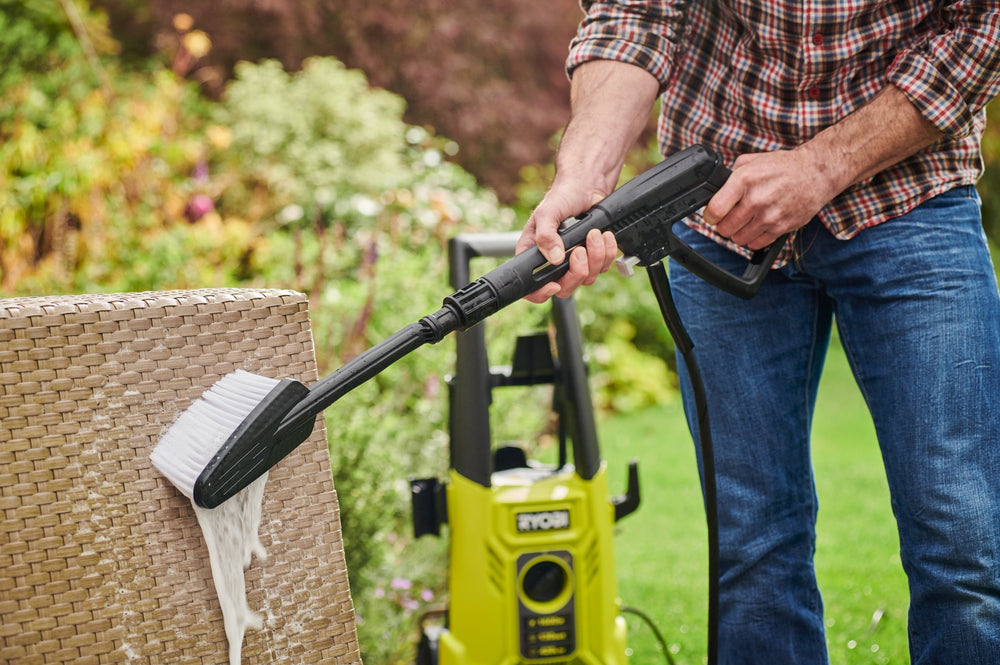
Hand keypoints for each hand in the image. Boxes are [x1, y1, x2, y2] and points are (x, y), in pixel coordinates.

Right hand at [515, 179, 618, 302]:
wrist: (586, 185)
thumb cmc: (562, 196)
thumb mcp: (547, 212)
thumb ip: (545, 235)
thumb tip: (553, 258)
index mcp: (534, 254)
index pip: (531, 287)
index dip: (541, 293)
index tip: (555, 284)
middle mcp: (552, 262)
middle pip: (564, 288)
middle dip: (577, 272)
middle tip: (579, 250)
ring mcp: (574, 262)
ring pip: (586, 278)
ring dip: (595, 257)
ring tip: (594, 235)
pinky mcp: (593, 257)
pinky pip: (603, 267)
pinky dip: (608, 252)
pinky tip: (604, 236)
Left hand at [703, 148, 841, 249]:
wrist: (817, 172)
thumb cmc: (784, 166)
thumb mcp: (753, 161)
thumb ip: (731, 174)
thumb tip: (716, 190)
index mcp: (744, 180)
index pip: (715, 210)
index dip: (709, 216)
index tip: (712, 215)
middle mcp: (756, 199)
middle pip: (725, 228)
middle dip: (723, 225)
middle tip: (729, 219)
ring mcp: (769, 216)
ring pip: (739, 239)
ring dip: (738, 233)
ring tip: (745, 222)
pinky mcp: (782, 227)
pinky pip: (756, 244)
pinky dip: (753, 239)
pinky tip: (757, 227)